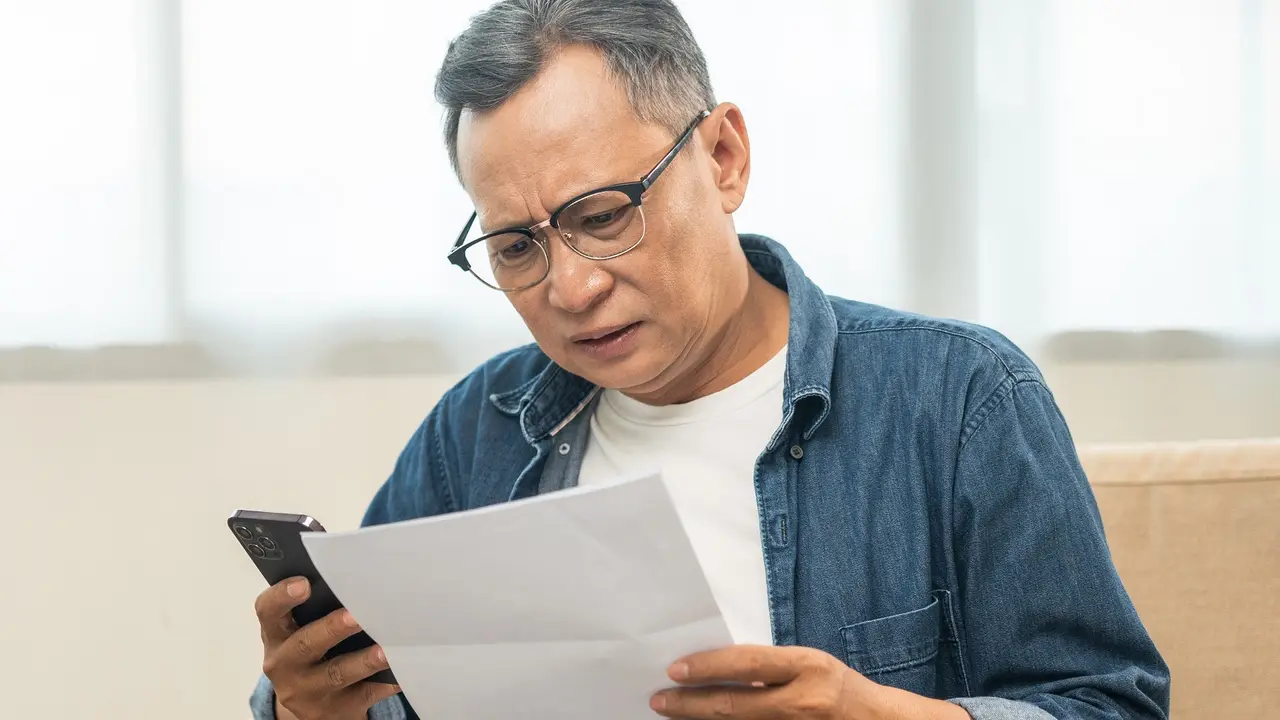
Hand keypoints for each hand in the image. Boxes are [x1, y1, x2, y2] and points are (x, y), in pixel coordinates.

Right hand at [255, 577, 400, 719]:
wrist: (312, 704)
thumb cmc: (310, 654)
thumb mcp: (300, 632)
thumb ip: (314, 610)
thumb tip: (355, 583)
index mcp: (276, 636)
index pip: (268, 612)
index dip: (282, 597)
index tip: (304, 584)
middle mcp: (285, 665)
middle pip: (305, 645)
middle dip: (331, 629)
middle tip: (355, 616)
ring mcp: (308, 691)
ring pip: (336, 674)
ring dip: (362, 661)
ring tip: (384, 650)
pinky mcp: (335, 710)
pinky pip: (364, 694)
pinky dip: (385, 682)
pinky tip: (400, 671)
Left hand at [649, 645, 969, 719]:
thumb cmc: (837, 687)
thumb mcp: (807, 664)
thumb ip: (768, 666)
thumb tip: (715, 668)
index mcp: (806, 667)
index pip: (745, 664)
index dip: (706, 666)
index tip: (674, 669)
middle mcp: (803, 700)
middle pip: (734, 705)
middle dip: (690, 704)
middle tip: (659, 701)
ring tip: (673, 715)